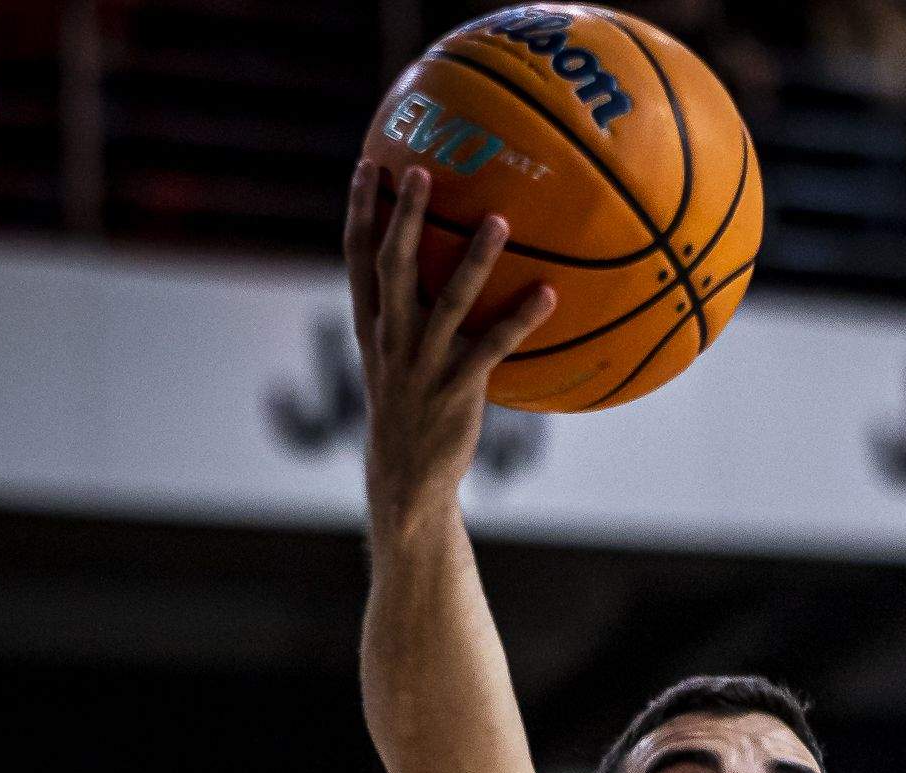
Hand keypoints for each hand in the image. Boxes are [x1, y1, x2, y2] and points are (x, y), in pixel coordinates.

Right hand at [343, 161, 555, 522]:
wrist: (405, 476)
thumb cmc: (410, 407)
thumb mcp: (395, 358)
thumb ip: (408, 313)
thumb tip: (438, 269)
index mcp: (371, 323)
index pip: (356, 256)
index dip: (359, 209)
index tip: (368, 163)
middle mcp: (391, 337)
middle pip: (394, 264)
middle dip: (405, 216)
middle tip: (421, 169)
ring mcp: (423, 363)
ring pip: (448, 301)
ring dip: (474, 259)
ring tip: (499, 220)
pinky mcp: (458, 389)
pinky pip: (494, 347)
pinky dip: (521, 319)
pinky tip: (550, 294)